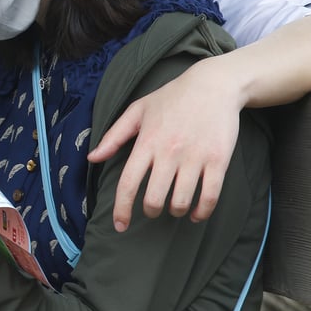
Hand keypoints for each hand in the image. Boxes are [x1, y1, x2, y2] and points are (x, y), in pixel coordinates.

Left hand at [87, 58, 241, 230]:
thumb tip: (92, 158)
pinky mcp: (218, 160)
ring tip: (173, 207)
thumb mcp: (137, 111)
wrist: (214, 85)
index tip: (120, 225)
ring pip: (180, 201)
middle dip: (150, 211)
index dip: (122, 209)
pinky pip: (210, 196)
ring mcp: (195, 157)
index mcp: (146, 142)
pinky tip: (195, 213)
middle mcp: (169, 152)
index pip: (128, 183)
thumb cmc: (171, 98)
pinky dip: (201, 212)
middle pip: (154, 199)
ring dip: (175, 211)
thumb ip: (113, 136)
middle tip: (152, 209)